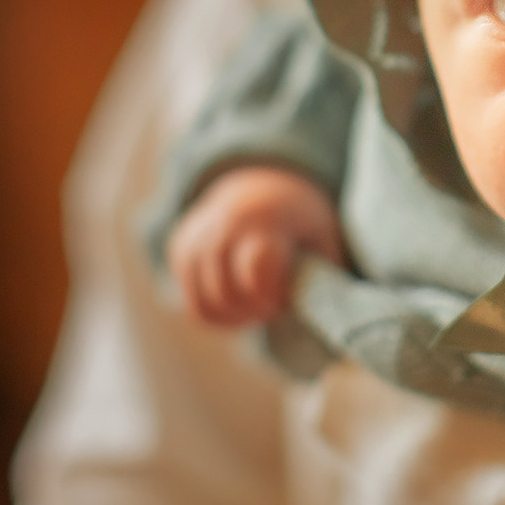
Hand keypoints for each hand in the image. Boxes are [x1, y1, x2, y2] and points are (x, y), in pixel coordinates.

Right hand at [166, 166, 344, 326]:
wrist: (263, 185)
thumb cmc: (300, 222)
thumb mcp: (324, 238)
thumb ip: (324, 273)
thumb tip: (324, 313)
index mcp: (264, 218)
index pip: (256, 269)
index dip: (272, 295)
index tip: (286, 298)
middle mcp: (222, 224)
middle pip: (226, 294)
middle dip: (254, 312)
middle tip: (275, 306)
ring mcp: (196, 237)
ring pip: (204, 305)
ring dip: (235, 318)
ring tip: (259, 305)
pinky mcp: (181, 251)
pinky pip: (195, 304)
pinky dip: (219, 315)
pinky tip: (241, 303)